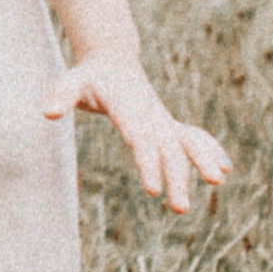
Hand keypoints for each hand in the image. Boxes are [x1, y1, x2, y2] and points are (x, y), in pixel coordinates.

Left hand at [44, 49, 230, 215]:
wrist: (113, 62)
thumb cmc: (89, 78)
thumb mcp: (71, 82)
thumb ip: (60, 96)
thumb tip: (47, 113)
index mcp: (129, 109)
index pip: (140, 141)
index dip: (147, 165)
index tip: (152, 192)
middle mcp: (151, 115)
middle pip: (168, 149)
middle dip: (176, 178)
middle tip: (179, 209)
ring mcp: (163, 120)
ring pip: (188, 141)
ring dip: (203, 160)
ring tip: (218, 182)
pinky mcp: (167, 125)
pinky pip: (192, 137)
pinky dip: (210, 149)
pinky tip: (225, 168)